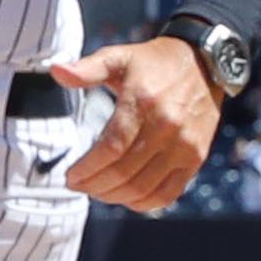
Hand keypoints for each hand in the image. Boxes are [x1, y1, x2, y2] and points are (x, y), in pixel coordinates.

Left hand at [45, 36, 222, 213]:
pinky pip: (168, 193)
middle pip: (123, 172)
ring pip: (142, 187)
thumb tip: (56, 72)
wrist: (204, 64)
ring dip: (113, 196)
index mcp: (143, 102)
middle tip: (78, 185)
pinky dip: (143, 203)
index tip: (70, 175)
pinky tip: (125, 198)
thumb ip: (88, 68)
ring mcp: (184, 145)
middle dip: (94, 185)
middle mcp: (167, 126)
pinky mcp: (196, 158)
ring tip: (96, 191)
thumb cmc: (154, 63)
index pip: (110, 148)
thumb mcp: (120, 56)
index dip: (87, 168)